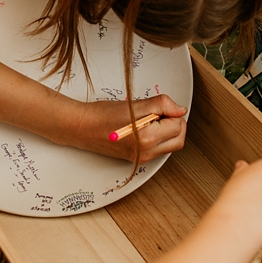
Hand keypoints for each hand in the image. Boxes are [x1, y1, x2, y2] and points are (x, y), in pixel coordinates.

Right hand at [67, 94, 187, 162]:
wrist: (81, 127)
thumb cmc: (102, 115)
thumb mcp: (135, 105)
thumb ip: (162, 105)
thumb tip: (180, 109)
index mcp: (147, 140)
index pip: (178, 126)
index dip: (173, 112)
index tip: (161, 106)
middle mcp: (146, 153)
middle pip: (178, 140)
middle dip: (175, 123)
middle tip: (160, 111)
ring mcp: (142, 158)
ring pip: (170, 145)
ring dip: (168, 130)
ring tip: (150, 117)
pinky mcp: (138, 158)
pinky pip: (159, 148)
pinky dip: (158, 136)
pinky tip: (145, 125)